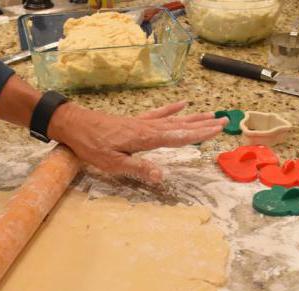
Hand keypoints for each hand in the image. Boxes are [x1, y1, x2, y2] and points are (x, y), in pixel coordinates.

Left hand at [48, 101, 226, 182]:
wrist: (74, 125)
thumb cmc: (91, 146)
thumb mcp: (113, 163)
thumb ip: (138, 169)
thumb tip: (163, 177)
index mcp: (144, 138)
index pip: (177, 137)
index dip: (198, 135)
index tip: (217, 131)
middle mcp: (147, 128)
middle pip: (180, 126)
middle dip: (202, 125)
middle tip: (224, 121)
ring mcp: (141, 122)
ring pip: (173, 119)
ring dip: (193, 117)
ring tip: (212, 114)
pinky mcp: (134, 120)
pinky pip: (158, 114)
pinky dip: (171, 109)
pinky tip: (182, 104)